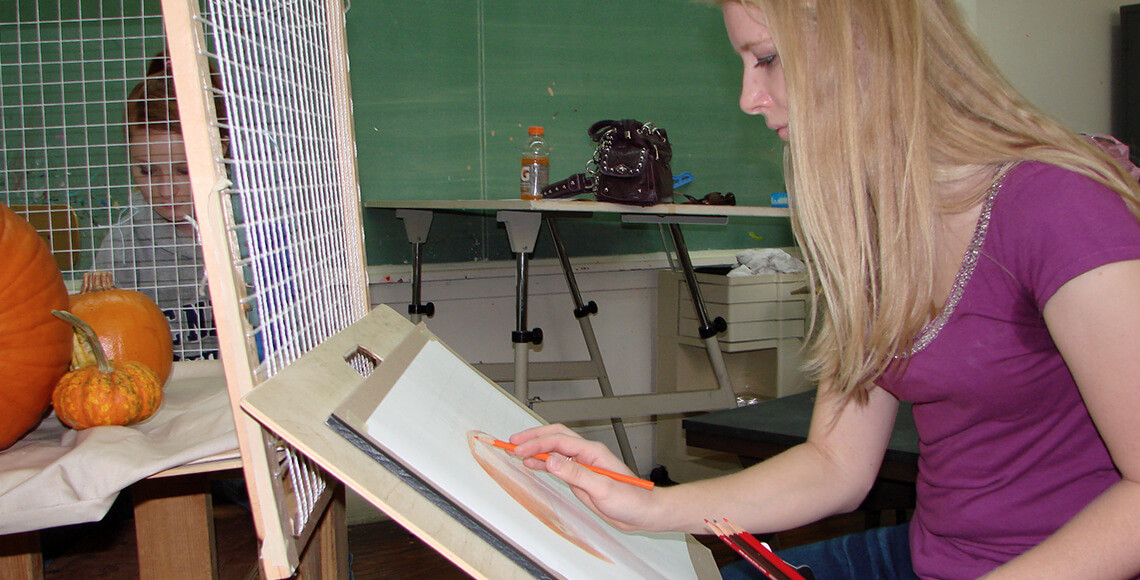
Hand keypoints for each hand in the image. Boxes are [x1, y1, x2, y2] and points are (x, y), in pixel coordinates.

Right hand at [509, 424, 663, 531]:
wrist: (643, 513)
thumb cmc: (631, 499)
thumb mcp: (602, 488)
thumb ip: (576, 474)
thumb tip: (552, 460)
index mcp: (592, 452)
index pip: (559, 441)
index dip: (537, 443)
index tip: (520, 449)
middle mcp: (587, 455)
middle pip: (555, 437)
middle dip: (533, 438)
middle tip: (513, 442)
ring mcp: (583, 465)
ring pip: (555, 449)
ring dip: (536, 448)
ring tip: (516, 451)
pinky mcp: (581, 477)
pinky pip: (558, 465)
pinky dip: (544, 462)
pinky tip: (533, 464)